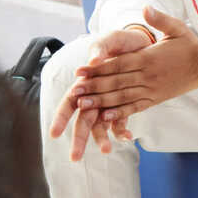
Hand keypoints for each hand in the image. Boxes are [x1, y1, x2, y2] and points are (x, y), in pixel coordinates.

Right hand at [48, 26, 152, 160]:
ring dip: (102, 138)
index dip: (61, 118)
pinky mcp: (125, 103)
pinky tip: (128, 136)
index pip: (69, 102)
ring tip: (107, 150)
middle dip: (78, 138)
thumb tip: (91, 62)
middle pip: (83, 119)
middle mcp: (95, 94)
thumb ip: (100, 49)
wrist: (144, 42)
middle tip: (75, 157)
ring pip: (101, 124)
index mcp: (86, 81)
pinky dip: (122, 129)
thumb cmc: (121, 41)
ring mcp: (110, 101)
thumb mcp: (109, 40)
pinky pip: (121, 120)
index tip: (54, 134)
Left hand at [73, 6, 197, 125]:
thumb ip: (158, 19)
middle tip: (74, 91)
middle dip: (93, 87)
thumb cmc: (189, 45)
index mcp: (149, 57)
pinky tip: (106, 116)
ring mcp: (152, 89)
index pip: (118, 64)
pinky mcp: (156, 99)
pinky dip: (121, 112)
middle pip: (115, 82)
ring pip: (122, 97)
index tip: (80, 71)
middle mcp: (148, 75)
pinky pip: (136, 107)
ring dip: (101, 102)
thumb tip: (145, 7)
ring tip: (83, 105)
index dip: (97, 68)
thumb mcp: (176, 27)